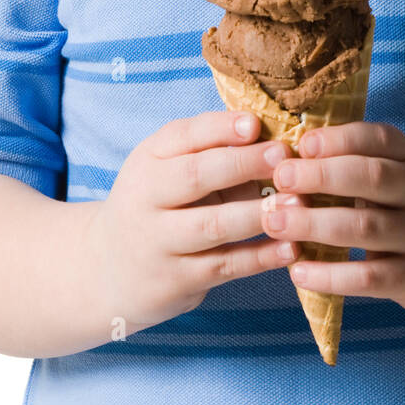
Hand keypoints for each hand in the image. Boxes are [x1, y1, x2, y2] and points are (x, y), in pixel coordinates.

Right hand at [82, 111, 299, 336]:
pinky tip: (291, 248)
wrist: (107, 270)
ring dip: (258, 213)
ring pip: (213, 225)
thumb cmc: (157, 205)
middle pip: (196, 176)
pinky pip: (224, 266)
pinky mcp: (175, 281)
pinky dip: (261, 257)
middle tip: (284, 157)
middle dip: (243, 164)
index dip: (221, 128)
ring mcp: (158, 242)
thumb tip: (272, 136)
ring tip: (298, 203)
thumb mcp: (167, 169)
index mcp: (148, 160)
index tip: (256, 124)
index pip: (183, 135)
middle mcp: (146, 198)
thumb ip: (211, 152)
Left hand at [259, 122, 404, 321]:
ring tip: (275, 222)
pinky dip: (330, 275)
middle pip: (370, 178)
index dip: (338, 139)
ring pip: (364, 228)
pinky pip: (368, 277)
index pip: (378, 139)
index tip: (301, 143)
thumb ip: (370, 161)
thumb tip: (298, 152)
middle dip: (320, 175)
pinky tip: (298, 272)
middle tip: (279, 178)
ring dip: (314, 224)